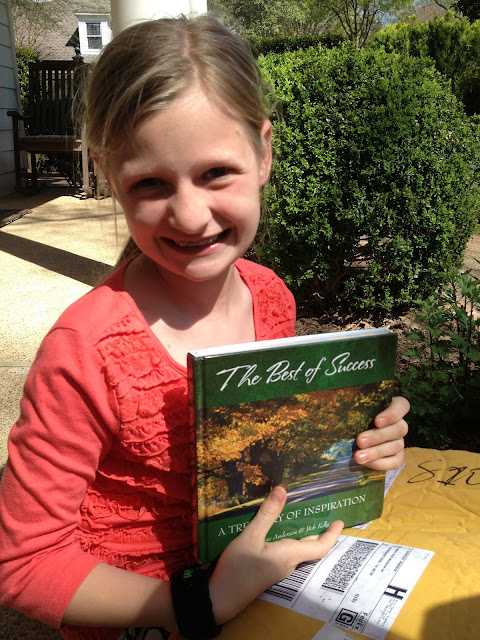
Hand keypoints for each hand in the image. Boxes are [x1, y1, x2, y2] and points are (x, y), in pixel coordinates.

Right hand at [209, 486, 342, 623]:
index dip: (332, 535)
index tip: (340, 521)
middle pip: (310, 548)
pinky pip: (286, 552)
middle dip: (319, 532)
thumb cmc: (237, 569)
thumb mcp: (250, 537)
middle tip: (322, 514)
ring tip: (303, 516)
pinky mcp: (268, 569)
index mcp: (289, 555)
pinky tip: (279, 530)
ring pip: (297, 550)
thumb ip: (266, 514)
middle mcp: (288, 563)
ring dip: (304, 535)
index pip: (320, 547)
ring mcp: (278, 568)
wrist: (219, 598)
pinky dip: (290, 539)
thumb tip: (283, 489)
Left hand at [354, 395, 408, 469]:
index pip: (402, 405)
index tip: (377, 421)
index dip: (393, 413)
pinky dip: (381, 463)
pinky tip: (366, 463)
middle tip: (360, 441)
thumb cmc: (351, 418)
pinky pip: (395, 462)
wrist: (353, 442)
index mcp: (391, 407)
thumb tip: (330, 403)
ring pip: (396, 446)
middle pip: (399, 428)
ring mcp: (399, 441)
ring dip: (376, 452)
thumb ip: (350, 406)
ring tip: (358, 456)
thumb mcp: (352, 410)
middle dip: (378, 436)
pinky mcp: (397, 457)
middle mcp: (399, 424)